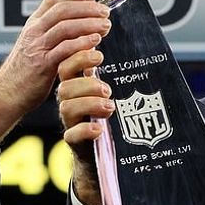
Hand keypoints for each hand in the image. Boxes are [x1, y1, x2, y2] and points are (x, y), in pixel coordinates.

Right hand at [0, 0, 109, 140]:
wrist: (8, 92)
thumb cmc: (25, 70)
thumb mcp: (37, 43)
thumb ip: (54, 30)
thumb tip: (79, 21)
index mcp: (34, 23)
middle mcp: (34, 31)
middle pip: (62, 9)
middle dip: (87, 7)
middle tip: (104, 11)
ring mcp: (37, 47)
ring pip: (64, 26)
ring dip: (88, 23)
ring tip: (105, 25)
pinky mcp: (43, 64)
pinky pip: (64, 49)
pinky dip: (81, 43)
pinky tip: (94, 42)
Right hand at [55, 48, 114, 204]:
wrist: (105, 154)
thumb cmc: (113, 118)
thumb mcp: (115, 94)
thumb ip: (117, 76)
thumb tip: (139, 51)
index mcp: (78, 87)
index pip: (67, 66)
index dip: (79, 58)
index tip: (100, 55)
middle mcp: (71, 103)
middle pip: (65, 87)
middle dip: (87, 84)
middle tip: (108, 90)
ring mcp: (71, 123)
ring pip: (66, 108)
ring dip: (89, 104)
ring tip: (110, 107)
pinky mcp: (75, 142)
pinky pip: (71, 135)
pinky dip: (85, 130)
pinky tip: (99, 129)